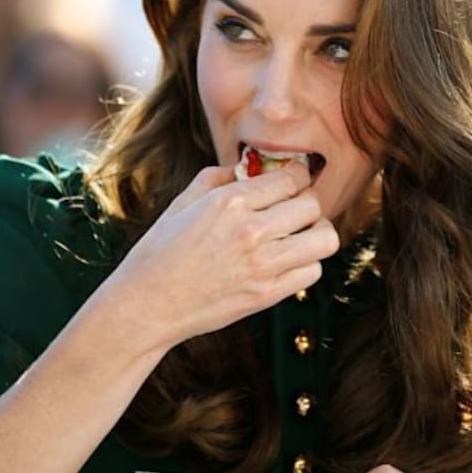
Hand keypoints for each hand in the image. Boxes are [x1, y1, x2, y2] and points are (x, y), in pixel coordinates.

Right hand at [101, 162, 339, 351]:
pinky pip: (313, 272)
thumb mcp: (183, 202)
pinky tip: (287, 261)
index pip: (292, 178)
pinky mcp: (268, 295)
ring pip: (324, 239)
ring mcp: (262, 265)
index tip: (293, 183)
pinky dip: (307, 264)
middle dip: (306, 203)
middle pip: (313, 205)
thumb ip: (218, 177)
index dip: (297, 177)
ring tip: (298, 236)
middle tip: (293, 210)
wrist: (147, 304)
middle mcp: (251, 230)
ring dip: (315, 233)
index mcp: (230, 201)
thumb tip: (247, 167)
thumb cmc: (160, 252)